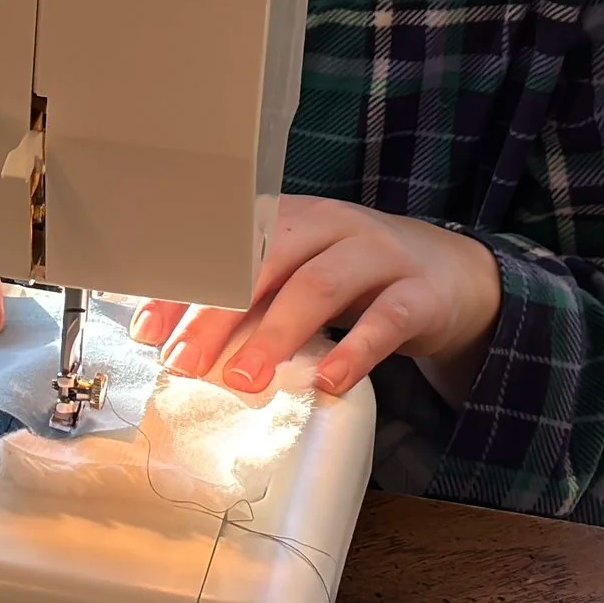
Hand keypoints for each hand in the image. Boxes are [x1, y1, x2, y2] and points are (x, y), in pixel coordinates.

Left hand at [130, 197, 501, 401]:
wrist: (456, 277)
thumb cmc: (359, 280)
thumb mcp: (301, 276)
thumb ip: (251, 299)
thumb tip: (176, 337)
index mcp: (292, 219)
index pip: (226, 247)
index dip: (186, 286)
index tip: (147, 330)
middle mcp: (331, 226)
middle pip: (266, 262)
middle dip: (219, 312)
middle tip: (184, 361)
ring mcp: (379, 254)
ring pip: (320, 285)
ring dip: (276, 335)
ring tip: (244, 379)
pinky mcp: (421, 293)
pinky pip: (386, 320)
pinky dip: (355, 352)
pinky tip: (330, 383)